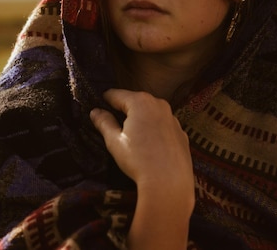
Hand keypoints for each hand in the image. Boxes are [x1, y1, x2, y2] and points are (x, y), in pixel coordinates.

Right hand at [91, 89, 194, 248]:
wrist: (169, 182)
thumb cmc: (138, 160)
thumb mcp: (114, 141)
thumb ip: (104, 123)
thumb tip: (95, 112)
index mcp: (140, 102)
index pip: (116, 94)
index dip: (105, 100)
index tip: (99, 107)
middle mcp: (159, 104)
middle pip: (135, 101)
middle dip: (124, 110)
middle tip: (114, 125)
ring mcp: (173, 118)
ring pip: (151, 113)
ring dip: (141, 120)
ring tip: (133, 137)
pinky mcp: (182, 133)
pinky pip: (163, 126)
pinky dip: (155, 131)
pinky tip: (151, 147)